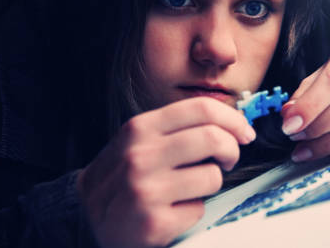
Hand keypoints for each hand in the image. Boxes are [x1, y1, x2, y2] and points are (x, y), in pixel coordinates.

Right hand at [76, 97, 254, 247]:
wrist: (85, 217)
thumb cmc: (123, 177)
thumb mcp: (140, 141)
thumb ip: (179, 128)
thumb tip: (233, 124)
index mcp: (141, 128)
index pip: (201, 108)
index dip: (233, 119)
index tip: (244, 132)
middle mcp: (141, 155)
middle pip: (213, 138)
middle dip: (231, 150)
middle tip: (228, 159)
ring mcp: (146, 189)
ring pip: (212, 176)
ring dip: (210, 184)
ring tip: (189, 189)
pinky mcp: (154, 221)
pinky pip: (199, 209)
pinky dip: (193, 211)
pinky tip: (173, 211)